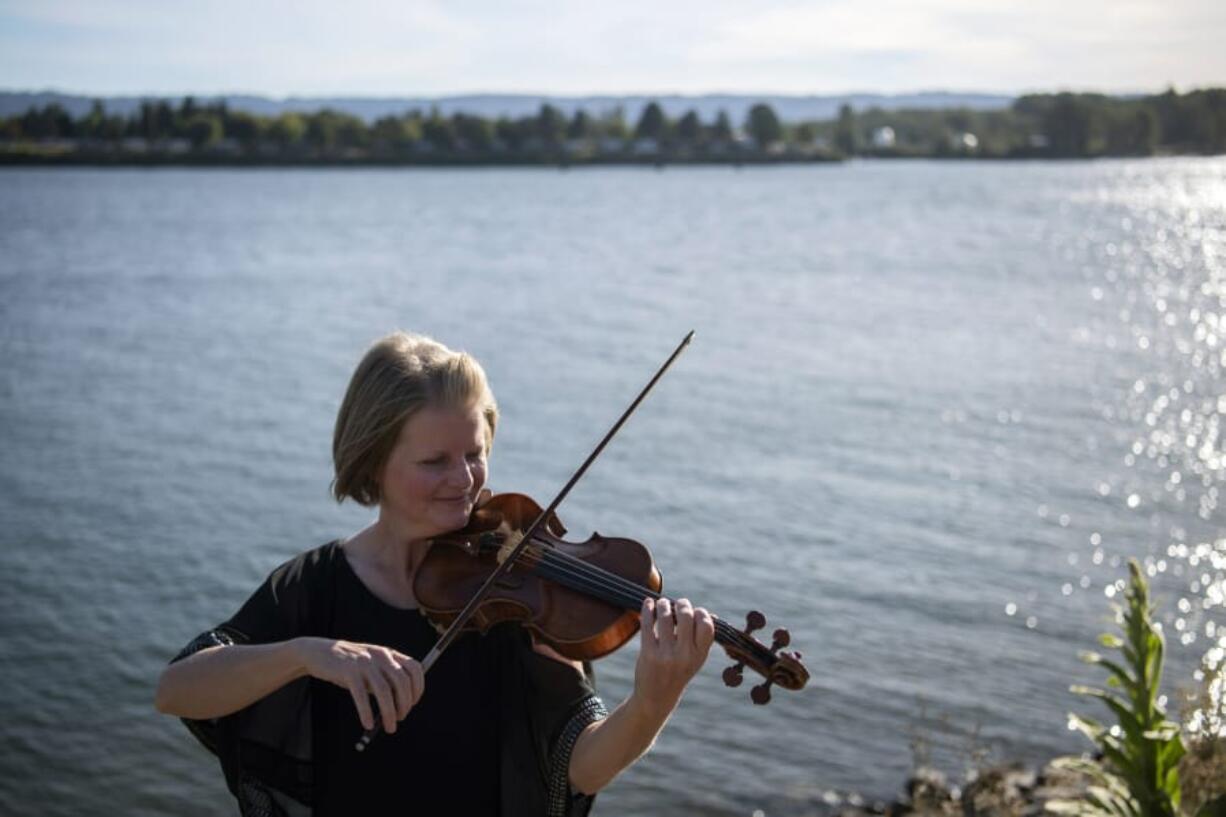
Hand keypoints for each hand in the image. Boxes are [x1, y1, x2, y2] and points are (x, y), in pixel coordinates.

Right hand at [296, 638, 423, 732]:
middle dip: (405, 704)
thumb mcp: (372, 667)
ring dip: (389, 712)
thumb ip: (386, 681)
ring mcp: (365, 662)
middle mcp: (380, 655)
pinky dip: (366, 712)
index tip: (413, 704)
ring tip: (389, 726)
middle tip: (400, 718)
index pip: (414, 668)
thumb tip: (401, 706)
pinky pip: (361, 695)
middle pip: (401, 681)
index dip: (418, 688)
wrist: (320, 652)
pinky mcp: (348, 671)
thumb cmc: (350, 666)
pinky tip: (367, 724)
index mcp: (389, 654)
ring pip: (384, 690)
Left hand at [632, 597, 714, 718]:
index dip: (701, 613)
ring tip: (661, 603)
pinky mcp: (648, 654)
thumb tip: (710, 614)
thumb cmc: (678, 673)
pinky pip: (648, 624)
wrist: (656, 699)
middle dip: (682, 604)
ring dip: (663, 604)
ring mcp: (666, 655)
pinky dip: (647, 609)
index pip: (707, 626)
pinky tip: (648, 603)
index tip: (695, 611)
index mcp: (699, 656)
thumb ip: (701, 640)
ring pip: (665, 617)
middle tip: (677, 603)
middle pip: (686, 616)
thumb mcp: (695, 661)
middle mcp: (685, 656)